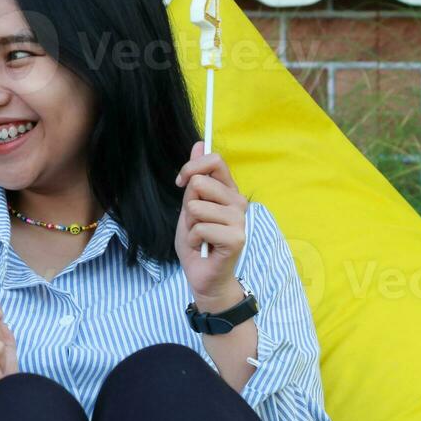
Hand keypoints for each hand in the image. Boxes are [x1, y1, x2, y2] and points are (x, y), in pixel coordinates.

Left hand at [174, 141, 249, 307]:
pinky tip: (202, 248)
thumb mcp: (189, 206)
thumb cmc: (197, 242)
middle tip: (195, 222)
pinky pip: (199, 227)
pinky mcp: (236, 238)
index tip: (181, 182)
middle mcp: (239, 202)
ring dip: (189, 225)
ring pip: (196, 206)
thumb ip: (195, 178)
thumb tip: (199, 144)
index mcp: (228, 191)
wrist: (203, 276)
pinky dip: (192, 239)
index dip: (192, 168)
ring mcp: (240, 220)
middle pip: (201, 182)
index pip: (215, 161)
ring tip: (200, 237)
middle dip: (187, 204)